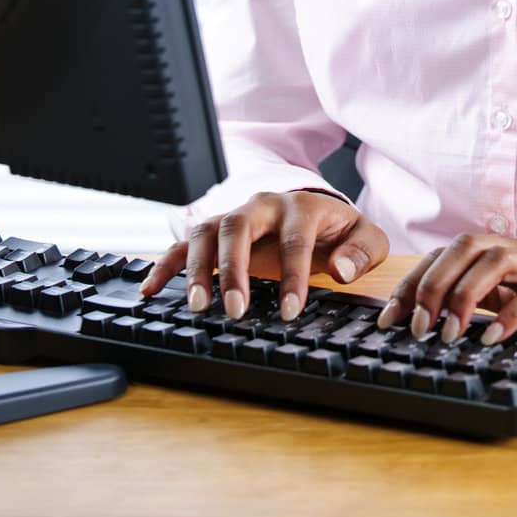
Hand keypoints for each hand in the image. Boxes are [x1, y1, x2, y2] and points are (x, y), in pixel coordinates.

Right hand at [139, 190, 389, 321]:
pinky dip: (166, 264)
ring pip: (208, 231)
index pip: (294, 239)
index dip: (293, 275)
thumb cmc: (340, 232)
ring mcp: (236, 216)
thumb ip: (362, 251)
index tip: (291, 311)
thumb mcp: (366, 237)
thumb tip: (343, 270)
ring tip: (197, 306)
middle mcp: (264, 205)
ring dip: (198, 267)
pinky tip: (150, 290)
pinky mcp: (216, 232)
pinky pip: (184, 242)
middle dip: (234, 269)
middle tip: (234, 310)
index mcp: (302, 207)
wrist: (320, 214)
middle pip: (239, 227)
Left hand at [375, 233, 516, 346]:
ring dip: (464, 296)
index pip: (443, 256)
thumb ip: (479, 301)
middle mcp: (516, 251)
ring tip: (448, 336)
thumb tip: (428, 323)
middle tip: (416, 329)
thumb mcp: (512, 297)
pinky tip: (492, 339)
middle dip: (432, 285)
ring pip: (494, 260)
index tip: (388, 320)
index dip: (412, 284)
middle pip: (463, 248)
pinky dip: (510, 314)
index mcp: (497, 253)